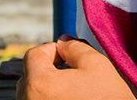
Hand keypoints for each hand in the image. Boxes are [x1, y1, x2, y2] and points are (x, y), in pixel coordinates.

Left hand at [16, 37, 135, 99]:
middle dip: (49, 68)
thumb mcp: (96, 64)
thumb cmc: (107, 98)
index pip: (33, 55)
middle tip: (72, 71)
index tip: (69, 54)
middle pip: (30, 74)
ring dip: (48, 86)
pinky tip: (70, 99)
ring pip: (33, 92)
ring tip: (72, 89)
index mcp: (39, 83)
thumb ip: (75, 47)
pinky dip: (49, 98)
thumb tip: (63, 42)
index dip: (53, 49)